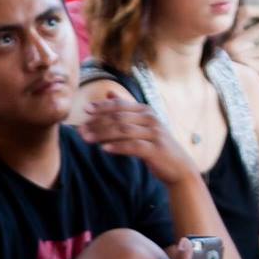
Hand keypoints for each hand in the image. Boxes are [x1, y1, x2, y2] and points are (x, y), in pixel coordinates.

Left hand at [79, 96, 193, 182]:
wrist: (178, 166)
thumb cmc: (156, 145)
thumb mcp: (142, 123)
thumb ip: (126, 108)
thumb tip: (108, 92)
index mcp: (146, 110)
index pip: (120, 105)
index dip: (102, 107)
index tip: (85, 110)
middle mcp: (151, 119)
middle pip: (119, 118)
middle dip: (97, 123)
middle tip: (80, 130)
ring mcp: (154, 133)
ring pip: (123, 131)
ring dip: (102, 135)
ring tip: (86, 139)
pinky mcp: (156, 149)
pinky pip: (133, 146)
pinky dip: (118, 147)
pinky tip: (104, 149)